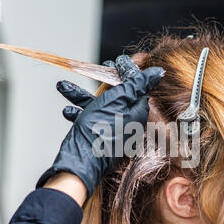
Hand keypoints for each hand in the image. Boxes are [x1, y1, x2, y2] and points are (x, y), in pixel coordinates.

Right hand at [37, 55, 163, 196]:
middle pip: (117, 94)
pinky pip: (92, 120)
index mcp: (137, 112)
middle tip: (95, 69)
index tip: (117, 61)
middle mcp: (129, 122)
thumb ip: (137, 85)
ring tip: (63, 86)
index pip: (137, 86)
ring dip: (80, 95)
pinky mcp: (101, 138)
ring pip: (99, 106)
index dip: (127, 71)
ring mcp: (115, 131)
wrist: (80, 163)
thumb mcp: (117, 100)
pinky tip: (66, 109)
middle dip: (102, 81)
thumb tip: (159, 71)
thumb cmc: (99, 131)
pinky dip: (79, 113)